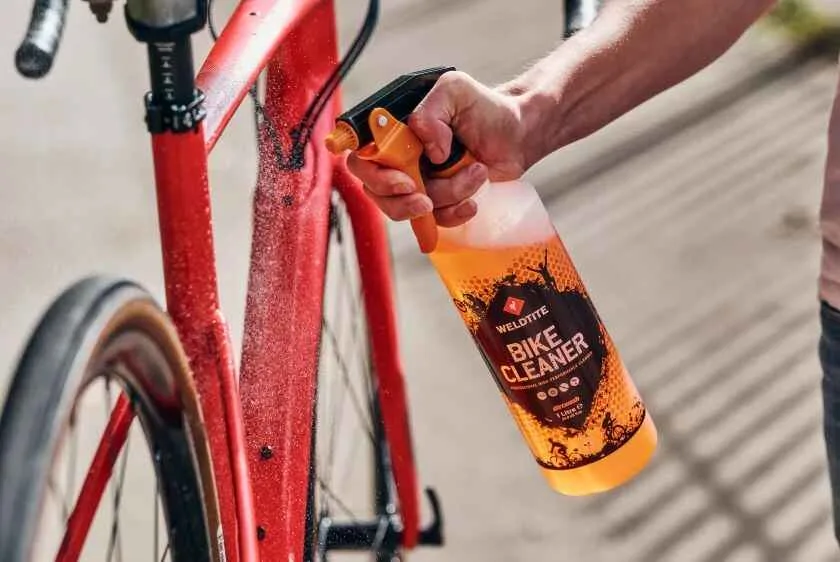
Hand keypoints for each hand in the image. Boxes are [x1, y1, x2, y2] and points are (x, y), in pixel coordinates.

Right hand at [346, 71, 530, 226]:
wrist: (518, 133)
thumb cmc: (484, 107)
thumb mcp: (455, 90)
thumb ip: (431, 113)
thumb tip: (427, 151)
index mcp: (393, 130)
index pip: (360, 153)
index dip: (369, 171)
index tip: (399, 179)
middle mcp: (399, 157)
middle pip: (374, 189)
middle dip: (398, 198)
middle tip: (423, 196)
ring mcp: (417, 181)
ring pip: (407, 207)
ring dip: (446, 195)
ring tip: (476, 172)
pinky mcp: (437, 201)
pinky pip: (432, 221)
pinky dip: (454, 213)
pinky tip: (472, 200)